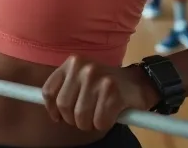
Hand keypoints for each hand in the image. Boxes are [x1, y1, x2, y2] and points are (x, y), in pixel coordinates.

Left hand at [40, 57, 158, 132]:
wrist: (138, 82)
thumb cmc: (106, 84)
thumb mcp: (82, 78)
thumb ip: (66, 88)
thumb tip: (51, 109)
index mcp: (72, 63)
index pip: (49, 91)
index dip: (51, 109)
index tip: (58, 117)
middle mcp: (83, 68)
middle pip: (64, 107)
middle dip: (73, 119)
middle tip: (85, 118)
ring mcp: (99, 79)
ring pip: (81, 117)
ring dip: (89, 124)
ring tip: (98, 116)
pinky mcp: (113, 93)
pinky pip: (99, 121)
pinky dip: (104, 124)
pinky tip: (110, 115)